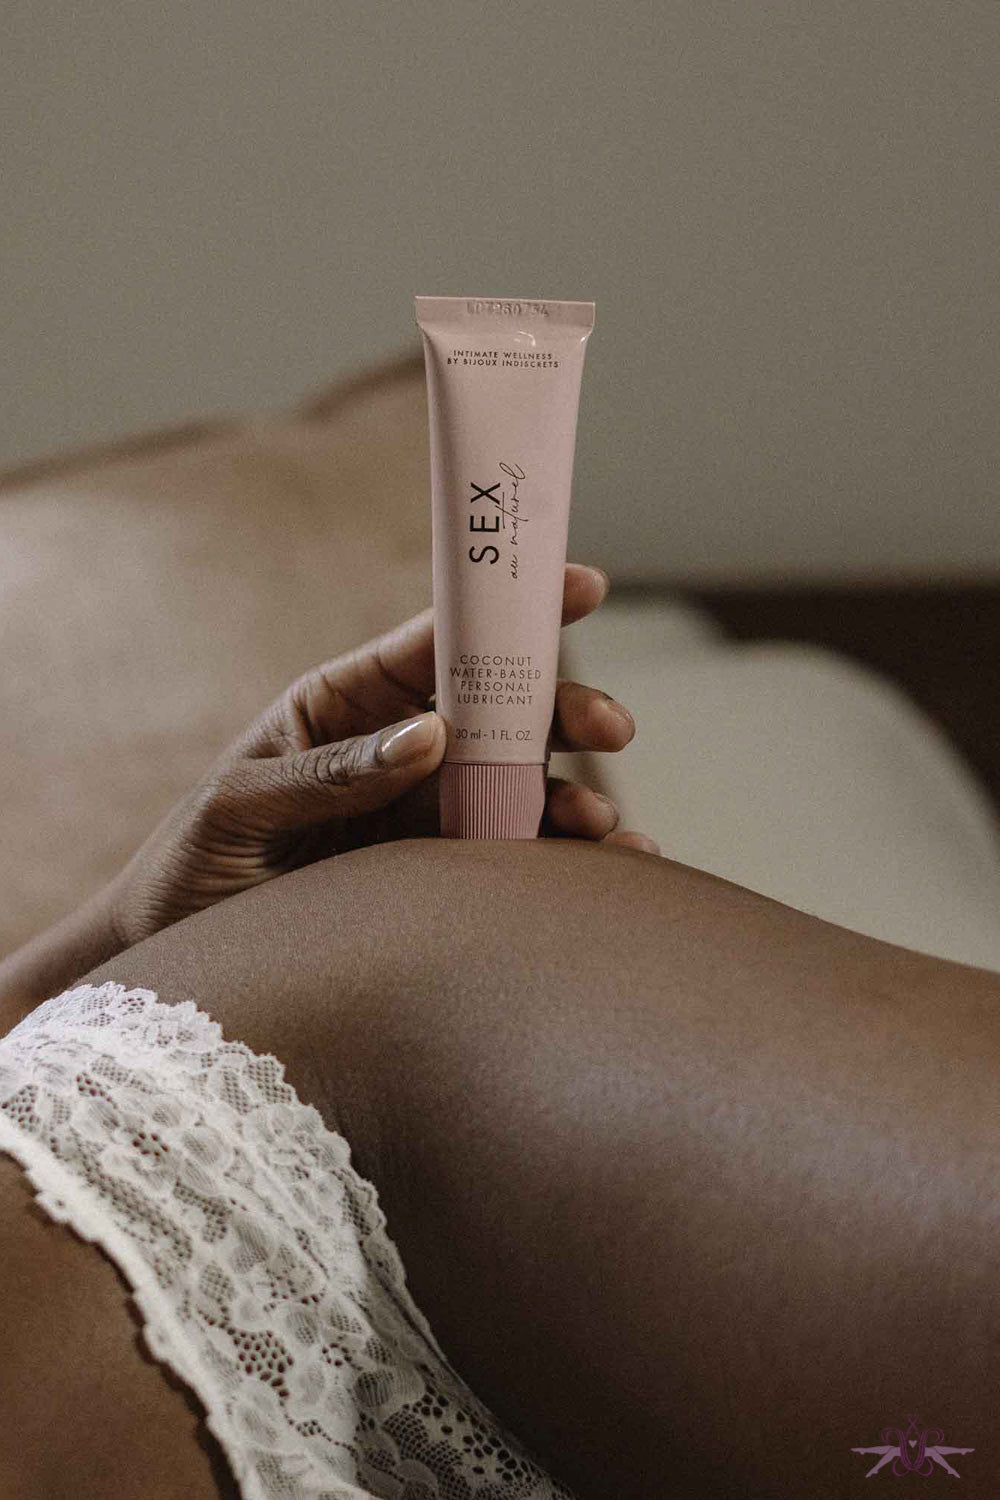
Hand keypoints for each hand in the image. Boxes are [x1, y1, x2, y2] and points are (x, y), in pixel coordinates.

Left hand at [109, 563, 659, 946]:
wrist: (183, 949)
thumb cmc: (193, 862)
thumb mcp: (240, 805)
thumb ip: (329, 772)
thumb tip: (430, 734)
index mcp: (345, 703)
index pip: (434, 643)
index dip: (504, 611)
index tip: (578, 586)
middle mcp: (399, 750)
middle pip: (498, 713)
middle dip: (561, 711)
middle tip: (609, 725)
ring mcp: (424, 812)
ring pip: (519, 786)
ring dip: (573, 794)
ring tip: (602, 823)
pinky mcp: (439, 875)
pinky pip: (511, 857)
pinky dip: (565, 859)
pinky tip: (610, 867)